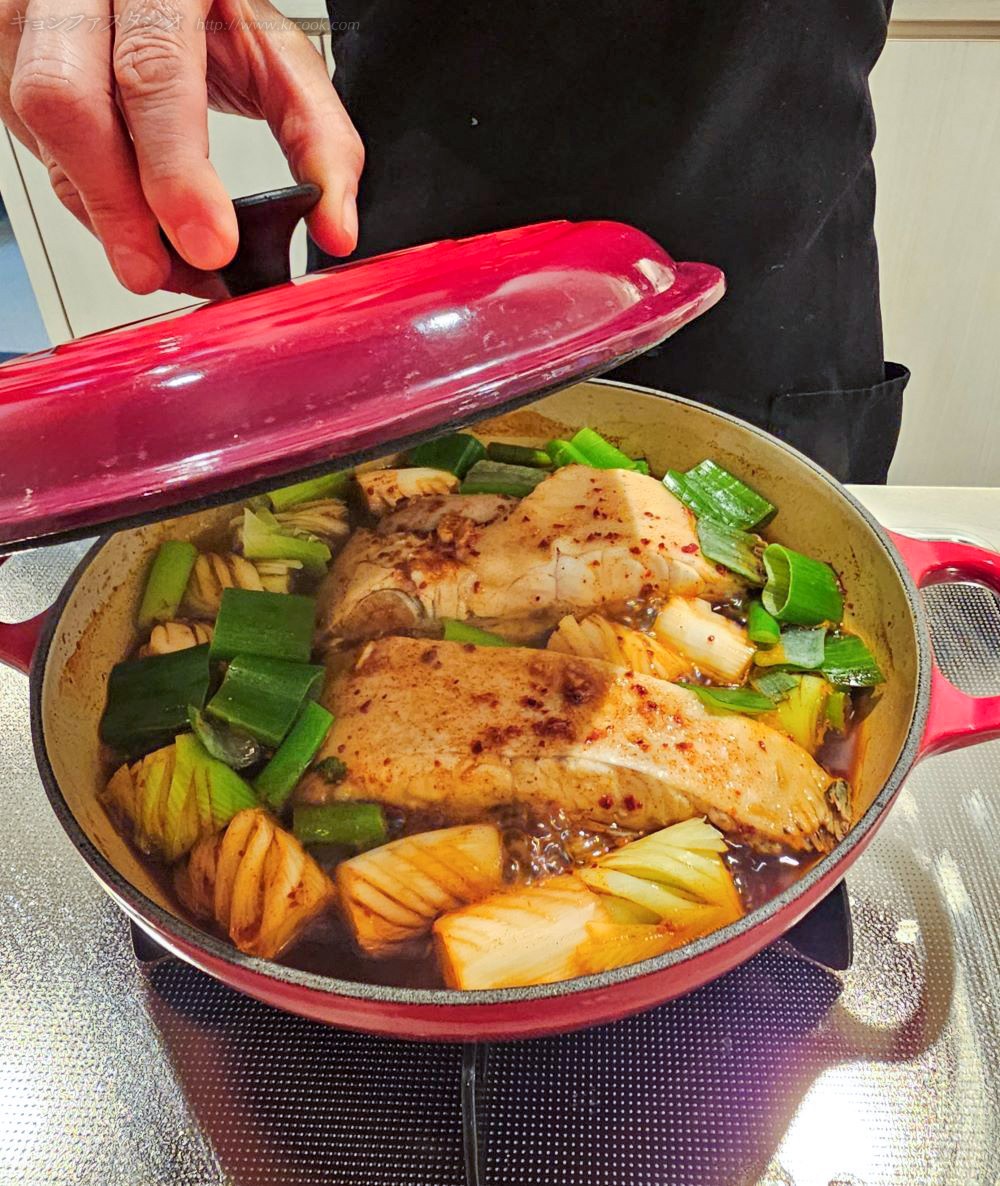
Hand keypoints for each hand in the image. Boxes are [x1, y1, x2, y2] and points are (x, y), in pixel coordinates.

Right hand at [0, 0, 363, 293]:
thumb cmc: (217, 9)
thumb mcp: (281, 58)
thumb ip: (319, 139)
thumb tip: (337, 226)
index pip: (152, 74)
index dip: (176, 172)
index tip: (210, 245)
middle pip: (68, 100)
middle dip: (117, 206)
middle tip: (158, 271)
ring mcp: (31, 14)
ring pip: (38, 123)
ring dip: (97, 208)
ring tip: (154, 257)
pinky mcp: (10, 53)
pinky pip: (30, 137)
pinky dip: (81, 192)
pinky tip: (126, 217)